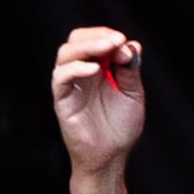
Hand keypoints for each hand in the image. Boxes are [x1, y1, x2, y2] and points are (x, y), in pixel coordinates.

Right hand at [51, 28, 147, 177]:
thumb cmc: (120, 128)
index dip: (107, 36)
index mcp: (97, 69)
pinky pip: (61, 78)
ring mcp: (69, 85)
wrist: (111, 157)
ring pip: (66, 54)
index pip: (93, 40)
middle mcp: (80, 74)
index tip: (125, 43)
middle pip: (76, 41)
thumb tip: (132, 45)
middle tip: (117, 40)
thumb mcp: (133, 94)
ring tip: (108, 48)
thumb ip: (130, 70)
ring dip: (87, 46)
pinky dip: (76, 68)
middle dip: (96, 36)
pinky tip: (95, 70)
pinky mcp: (62, 100)